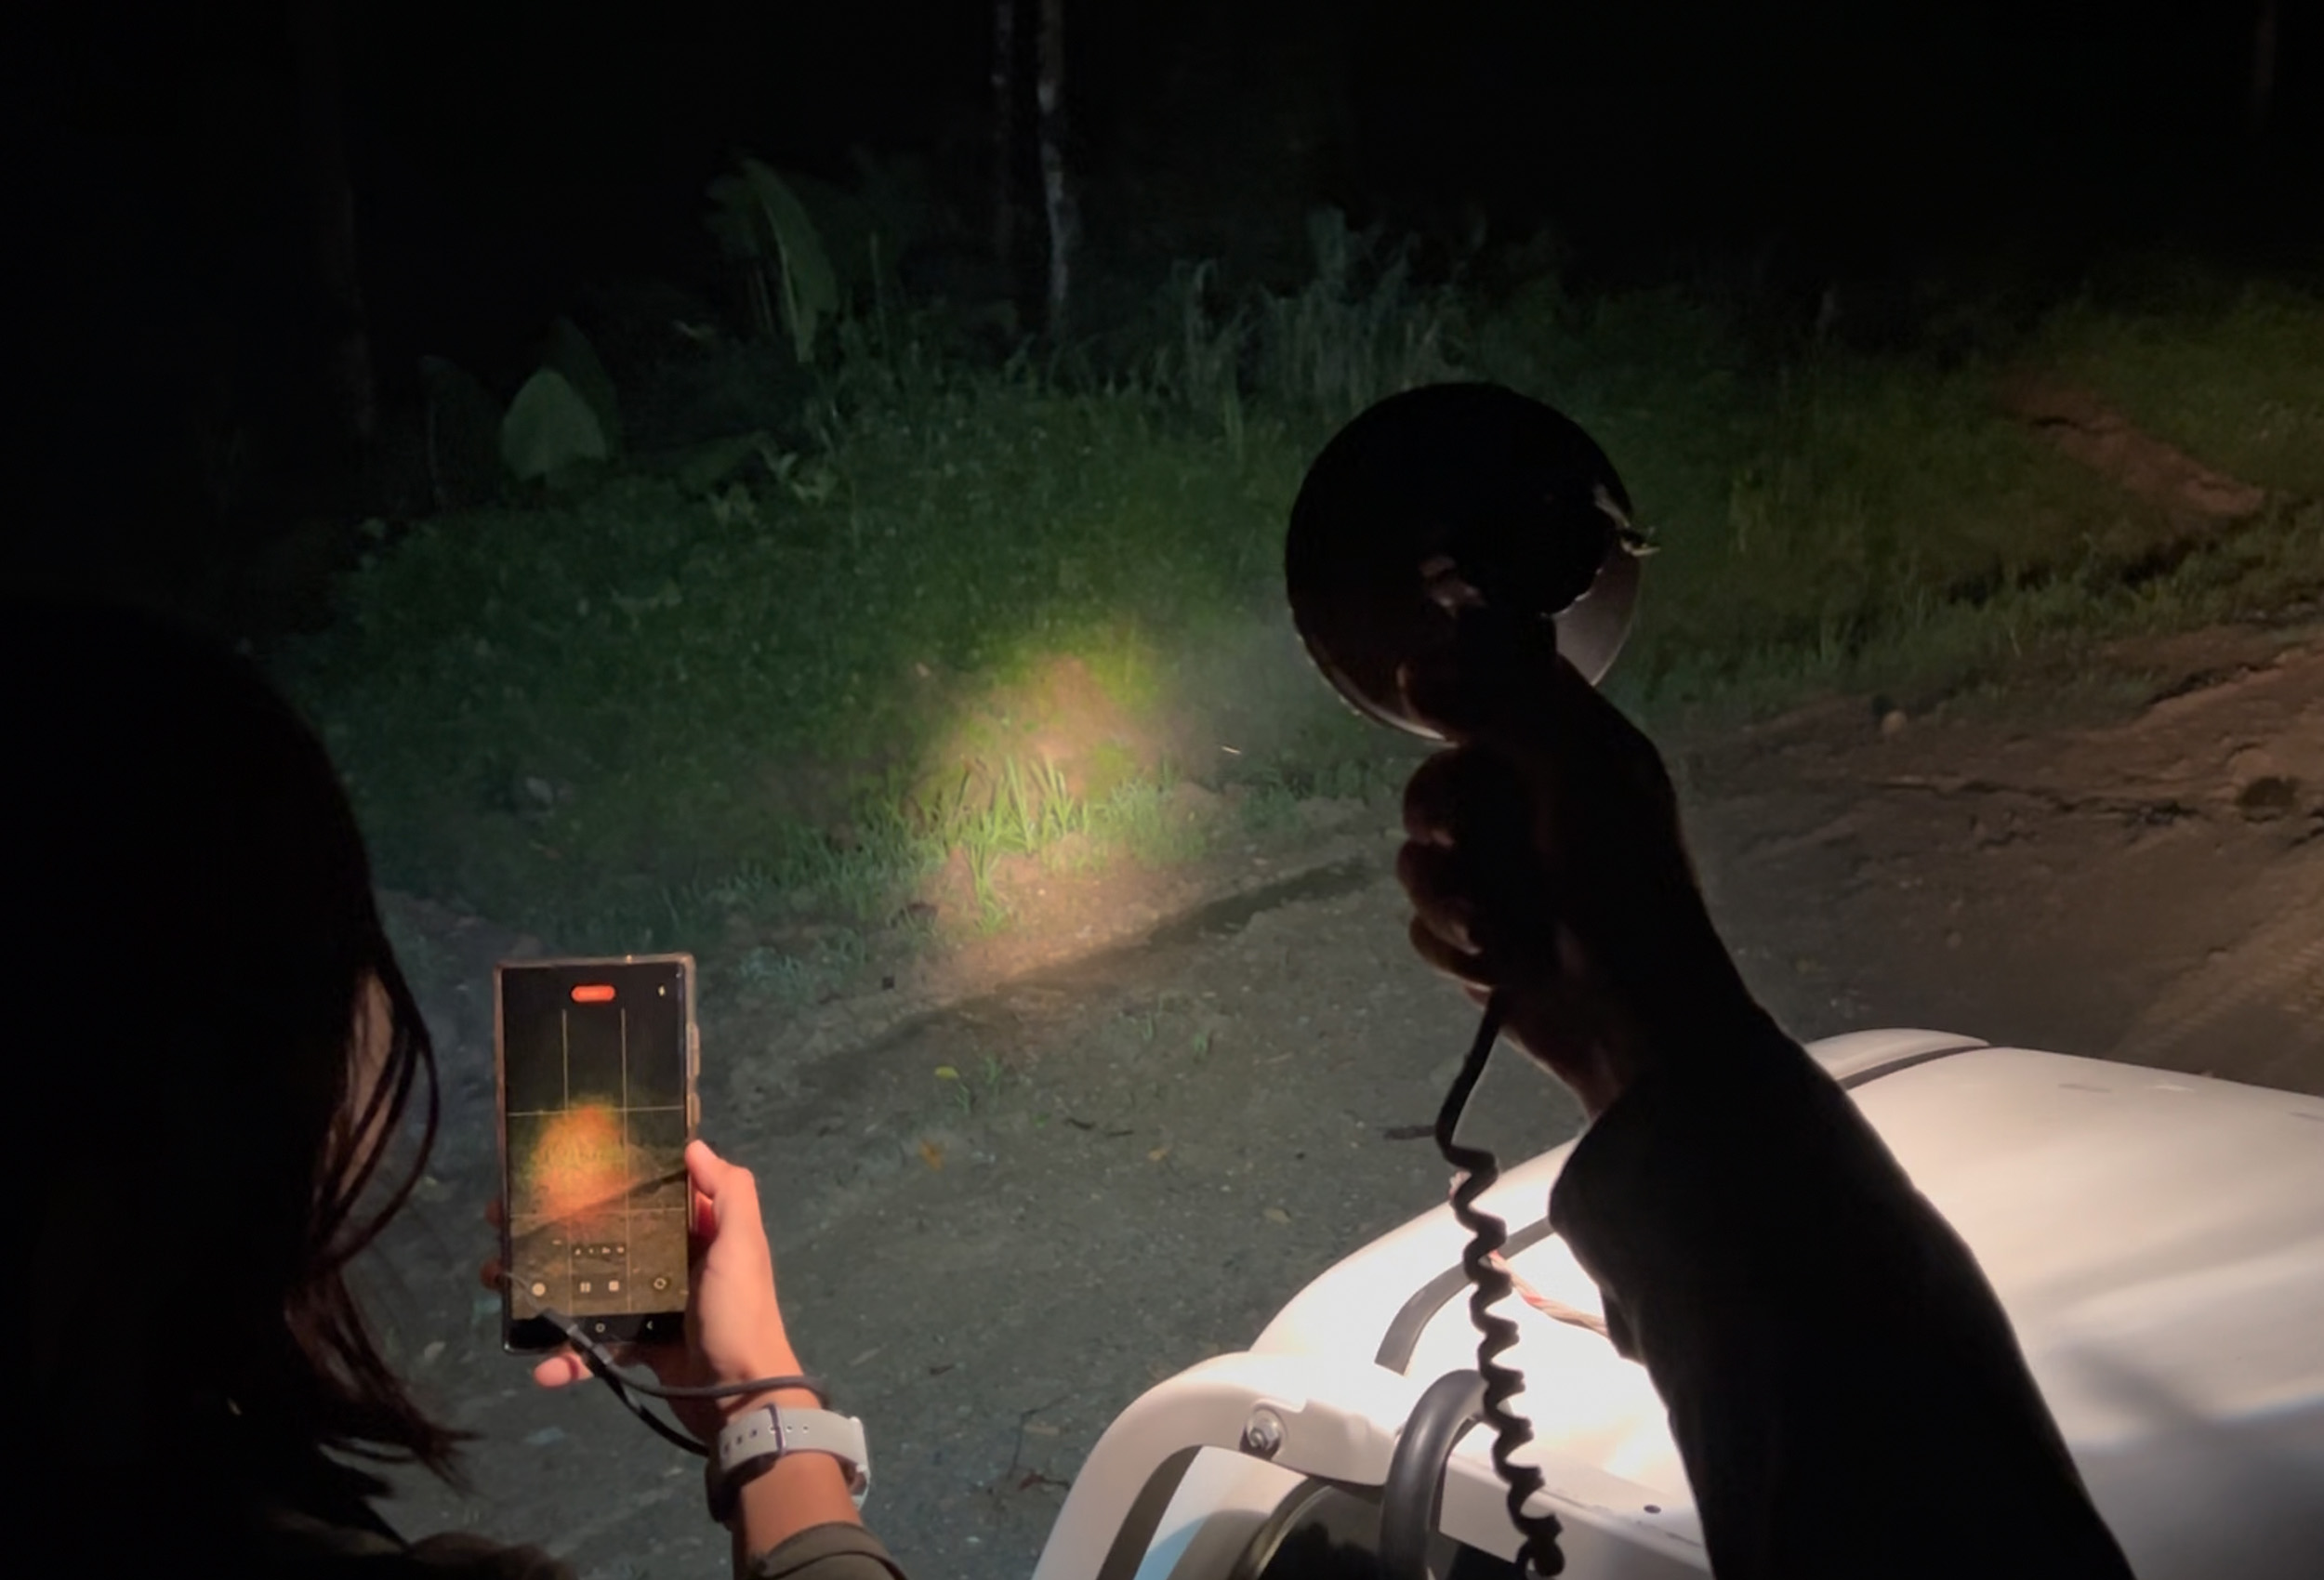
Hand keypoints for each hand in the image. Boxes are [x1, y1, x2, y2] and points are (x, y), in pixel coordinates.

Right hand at [481, 1139, 805, 1442]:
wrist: (741, 1400)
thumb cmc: (740, 1313)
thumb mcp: (743, 1246)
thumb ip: (730, 1193)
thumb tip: (693, 1146)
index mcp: (697, 1234)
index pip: (647, 1198)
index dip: (605, 1184)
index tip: (555, 1176)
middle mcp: (672, 1265)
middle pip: (605, 1240)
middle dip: (555, 1235)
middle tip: (504, 1229)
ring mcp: (651, 1307)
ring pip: (589, 1290)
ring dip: (544, 1291)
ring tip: (495, 1282)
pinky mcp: (638, 1347)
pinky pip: (594, 1346)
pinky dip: (567, 1357)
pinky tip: (543, 1368)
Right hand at [1393, 630, 1761, 1116]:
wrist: (1636, 1029)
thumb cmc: (1628, 897)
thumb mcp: (1578, 779)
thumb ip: (1501, 712)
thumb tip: (1413, 673)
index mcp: (1580, 754)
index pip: (1507, 682)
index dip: (1460, 680)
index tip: (1422, 689)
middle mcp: (1538, 805)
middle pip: (1442, 774)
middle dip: (1441, 814)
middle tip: (1459, 837)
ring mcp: (1505, 875)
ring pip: (1422, 853)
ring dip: (1445, 893)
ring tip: (1489, 927)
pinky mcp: (1480, 935)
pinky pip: (1423, 919)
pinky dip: (1452, 942)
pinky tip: (1494, 962)